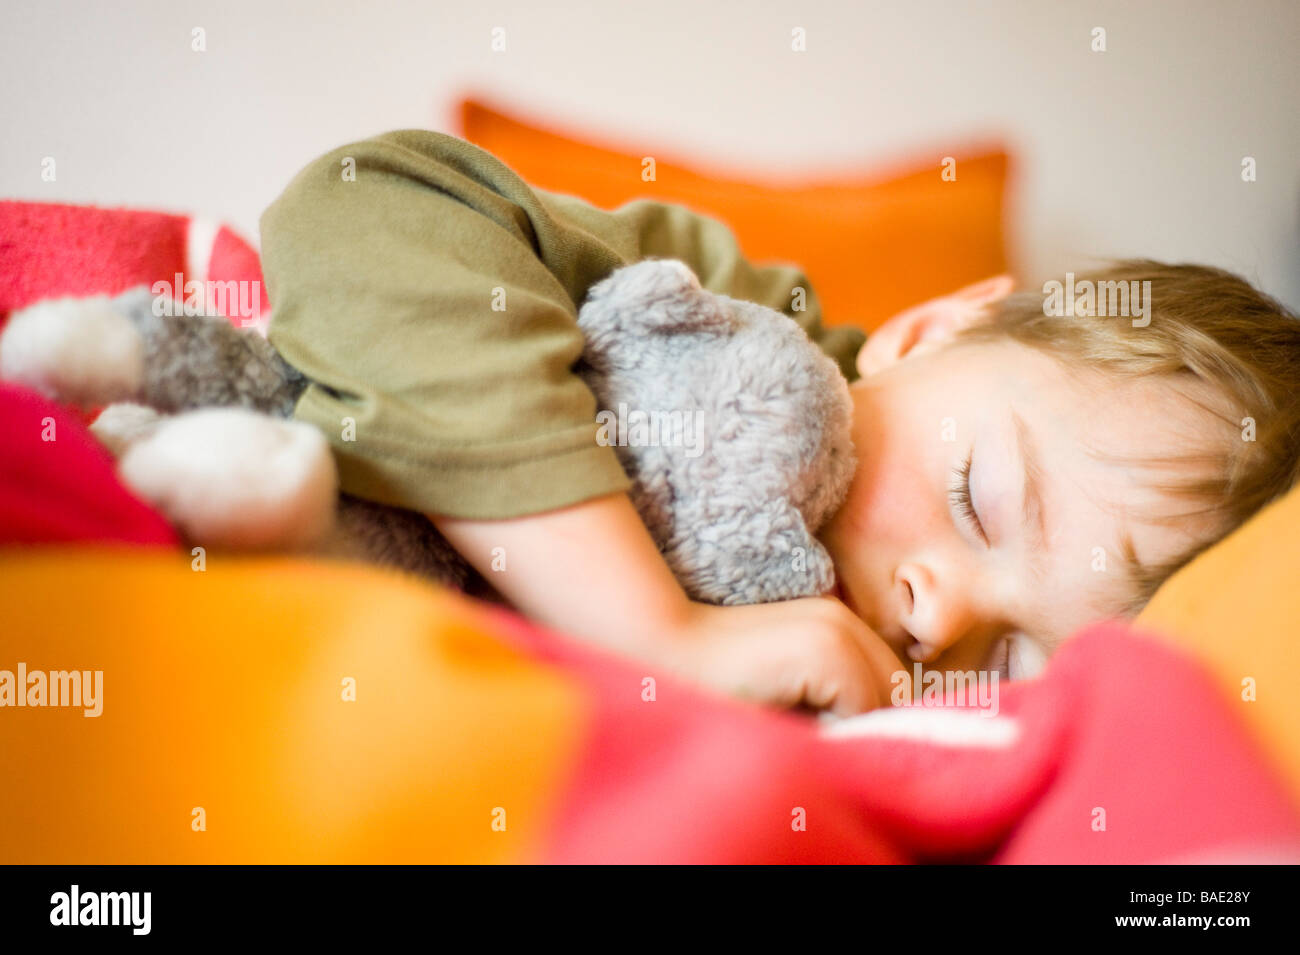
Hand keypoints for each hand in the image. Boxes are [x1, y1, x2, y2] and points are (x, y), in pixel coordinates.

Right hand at [659, 597, 907, 716]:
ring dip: (855, 726)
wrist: (665, 652)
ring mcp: (838, 631)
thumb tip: (874, 735)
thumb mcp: (786, 687)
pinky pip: (865, 707)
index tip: (833, 734)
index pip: (891, 681)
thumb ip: (830, 698)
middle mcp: (844, 620)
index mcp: (836, 623)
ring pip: (887, 700)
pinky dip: (840, 729)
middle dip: (870, 721)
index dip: (870, 716)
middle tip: (819, 739)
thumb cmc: (716, 681)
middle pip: (897, 689)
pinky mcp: (828, 651)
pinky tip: (796, 728)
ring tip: (805, 733)